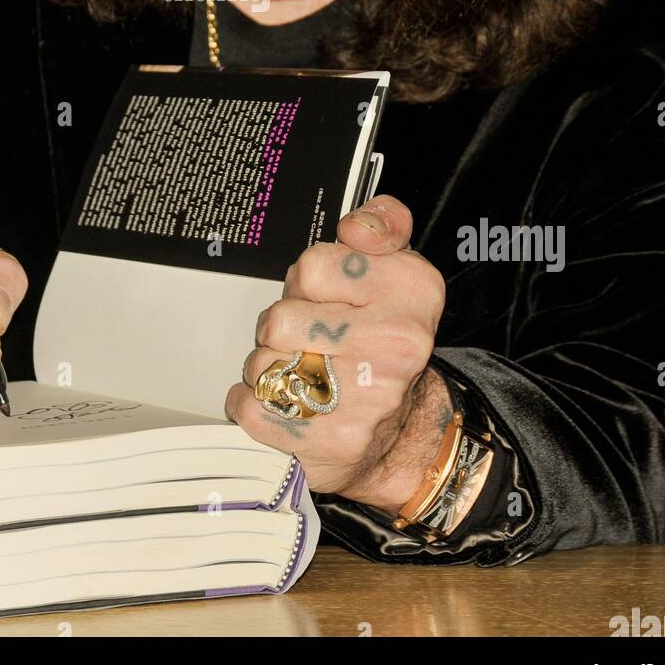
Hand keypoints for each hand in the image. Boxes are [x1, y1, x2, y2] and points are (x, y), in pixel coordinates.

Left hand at [225, 195, 449, 513]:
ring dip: (268, 366)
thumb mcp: (397, 267)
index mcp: (412, 289)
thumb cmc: (385, 339)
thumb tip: (356, 227)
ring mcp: (367, 396)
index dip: (306, 282)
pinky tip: (283, 400)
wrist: (403, 431)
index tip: (325, 296)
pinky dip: (253, 403)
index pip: (312, 267)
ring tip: (300, 371)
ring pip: (263, 363)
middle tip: (305, 336)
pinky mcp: (333, 439)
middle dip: (280, 326)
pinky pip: (253, 407)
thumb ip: (381, 225)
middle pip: (280, 318)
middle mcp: (397, 342)